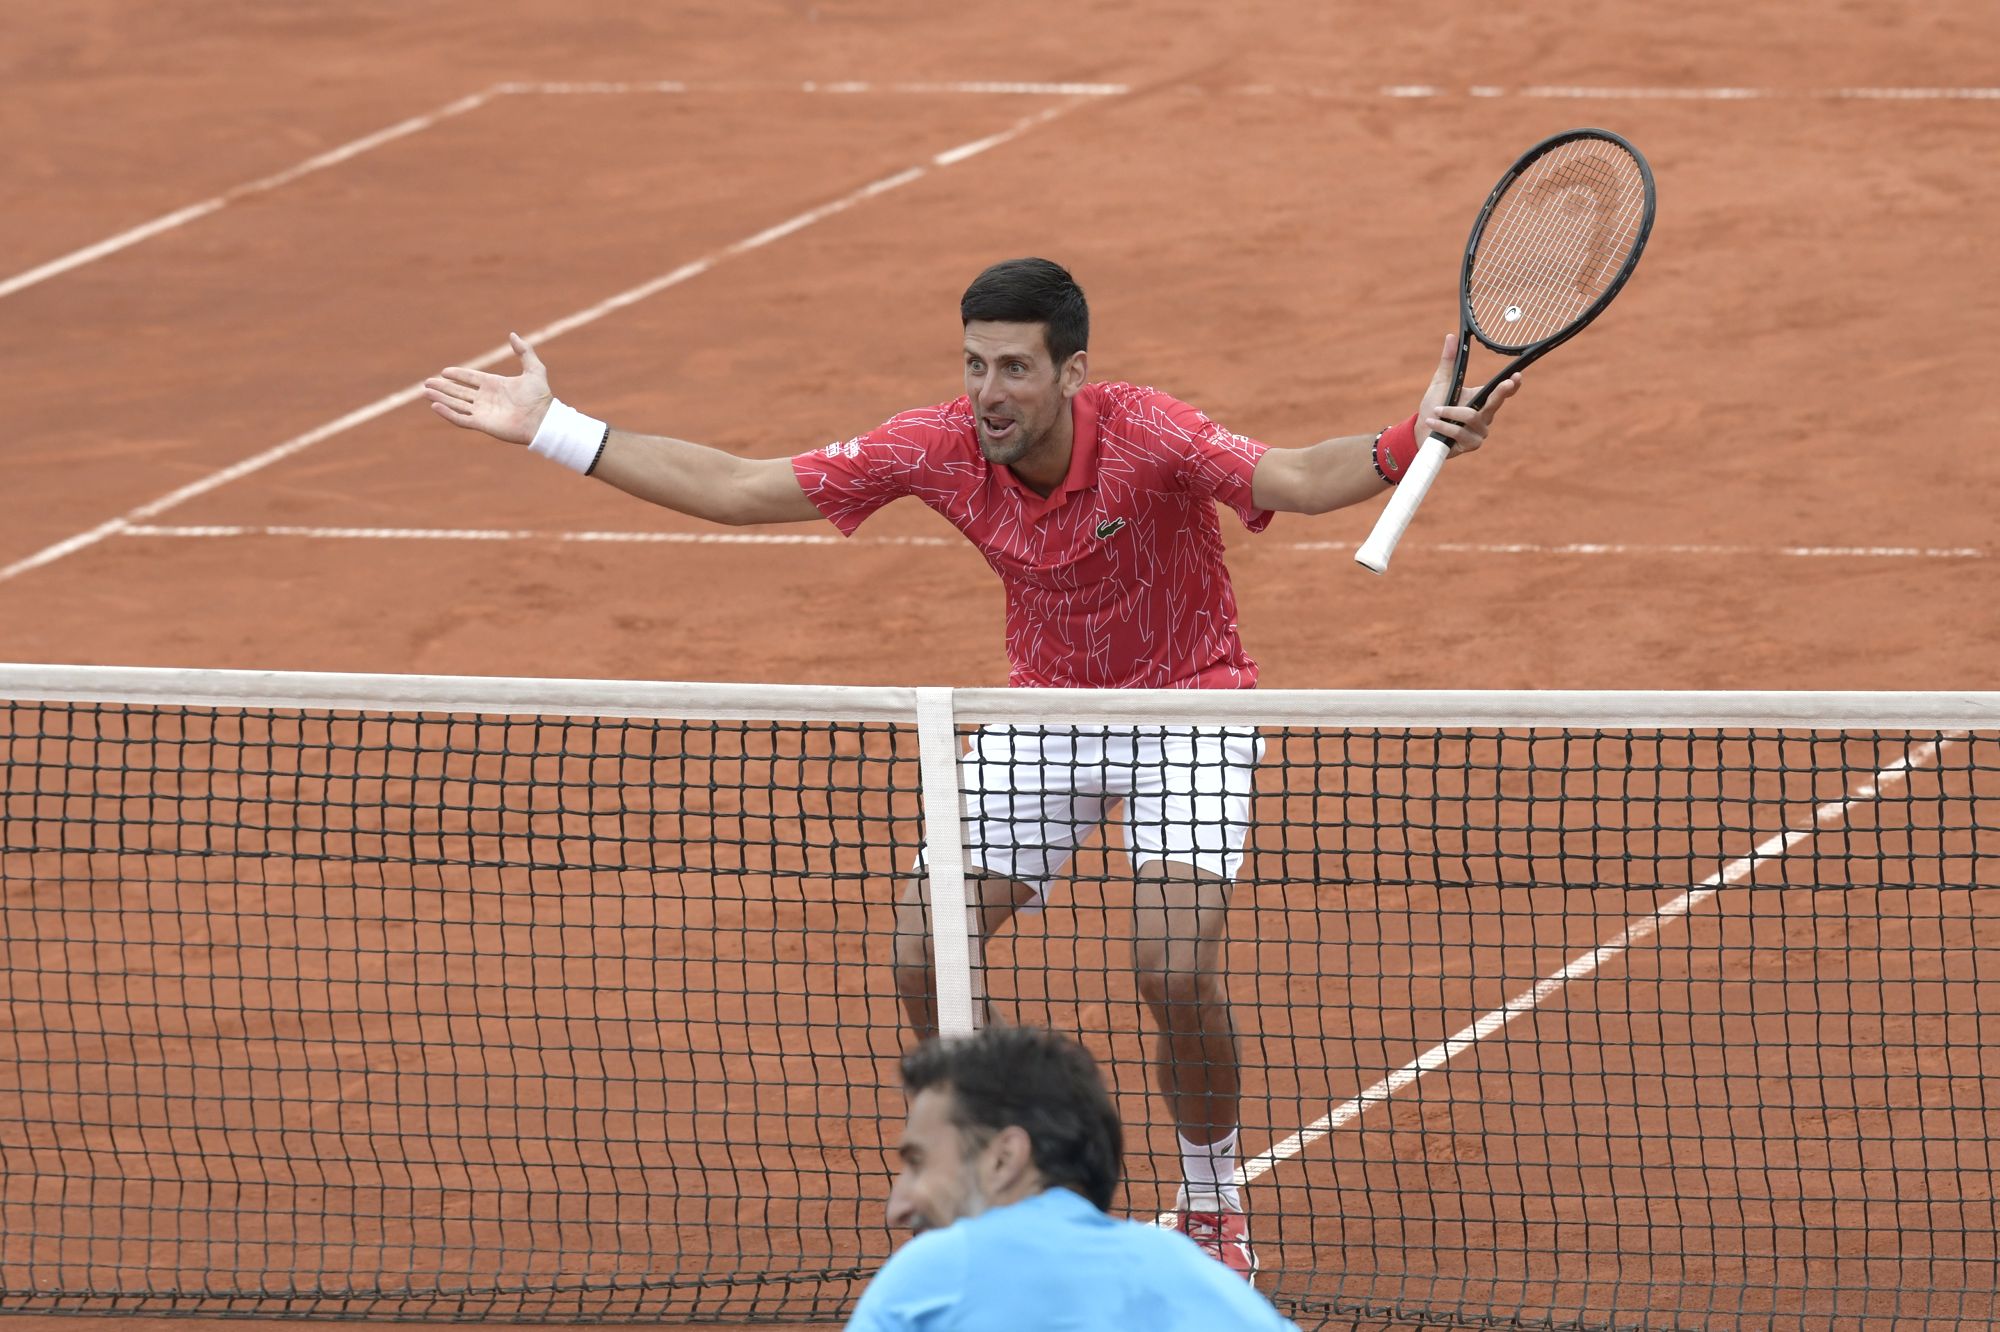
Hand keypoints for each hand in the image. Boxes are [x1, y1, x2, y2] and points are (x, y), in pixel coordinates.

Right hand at [423, 333, 553, 445]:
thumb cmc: (541, 397)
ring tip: (426, 392)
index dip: (458, 375)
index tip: (444, 371)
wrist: (544, 420)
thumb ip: (524, 351)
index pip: (471, 378)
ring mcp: (483, 412)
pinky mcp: (483, 424)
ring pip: (456, 404)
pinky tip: (435, 406)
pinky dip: (448, 413)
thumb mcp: (534, 369)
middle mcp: (486, 398)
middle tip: (427, 382)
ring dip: (441, 398)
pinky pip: (461, 419)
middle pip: (459, 392)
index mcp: (495, 385)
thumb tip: (513, 334)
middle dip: (443, 387)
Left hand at [1418, 333, 1521, 456]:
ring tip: (1435, 412)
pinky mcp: (1471, 444)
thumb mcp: (1441, 382)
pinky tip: (1433, 422)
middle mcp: (1485, 415)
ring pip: (1471, 417)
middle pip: (1496, 402)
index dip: (1512, 384)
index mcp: (1481, 399)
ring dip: (1450, 413)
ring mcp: (1480, 431)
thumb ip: (1448, 362)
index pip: (1502, 391)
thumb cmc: (1433, 407)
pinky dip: (1444, 426)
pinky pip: (1460, 432)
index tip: (1517, 375)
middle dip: (1502, 392)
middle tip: (1508, 382)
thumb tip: (1452, 336)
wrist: (1421, 433)